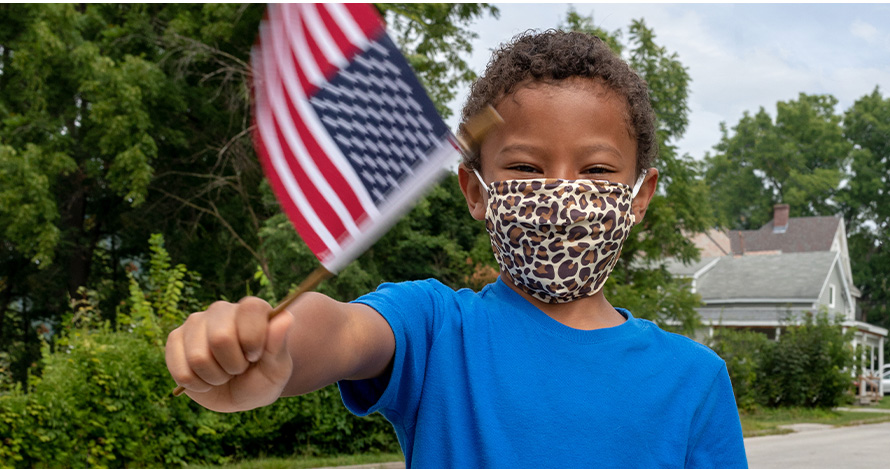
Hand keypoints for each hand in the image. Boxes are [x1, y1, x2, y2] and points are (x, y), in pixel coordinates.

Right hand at [165, 297, 293, 411]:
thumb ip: (279, 345)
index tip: (256, 357)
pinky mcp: (175, 339)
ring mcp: (196, 322)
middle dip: (233, 365)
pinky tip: (205, 378)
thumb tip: (285, 318)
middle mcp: (222, 310)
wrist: (240, 393)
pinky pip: (180, 368)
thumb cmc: (263, 378)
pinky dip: (196, 383)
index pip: (250, 310)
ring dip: (214, 377)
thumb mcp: (277, 369)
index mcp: (252, 309)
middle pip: (221, 338)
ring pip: (198, 357)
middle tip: (239, 369)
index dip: (253, 340)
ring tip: (223, 374)